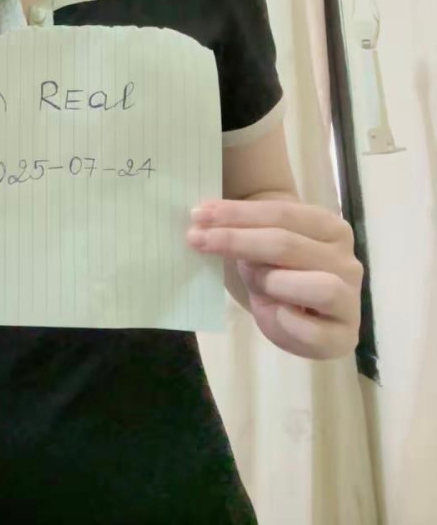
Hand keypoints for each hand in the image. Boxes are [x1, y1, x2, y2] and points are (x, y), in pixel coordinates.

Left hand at [186, 198, 363, 358]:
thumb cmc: (278, 271)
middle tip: (196, 239)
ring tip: (254, 283)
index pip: (281, 212)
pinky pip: (314, 331)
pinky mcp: (344, 336)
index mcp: (328, 227)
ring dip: (272, 282)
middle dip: (237, 240)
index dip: (237, 213)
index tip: (198, 214)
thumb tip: (204, 221)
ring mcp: (350, 299)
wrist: (301, 314)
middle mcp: (346, 259)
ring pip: (318, 286)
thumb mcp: (260, 247)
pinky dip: (286, 321)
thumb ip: (245, 232)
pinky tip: (272, 313)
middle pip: (288, 243)